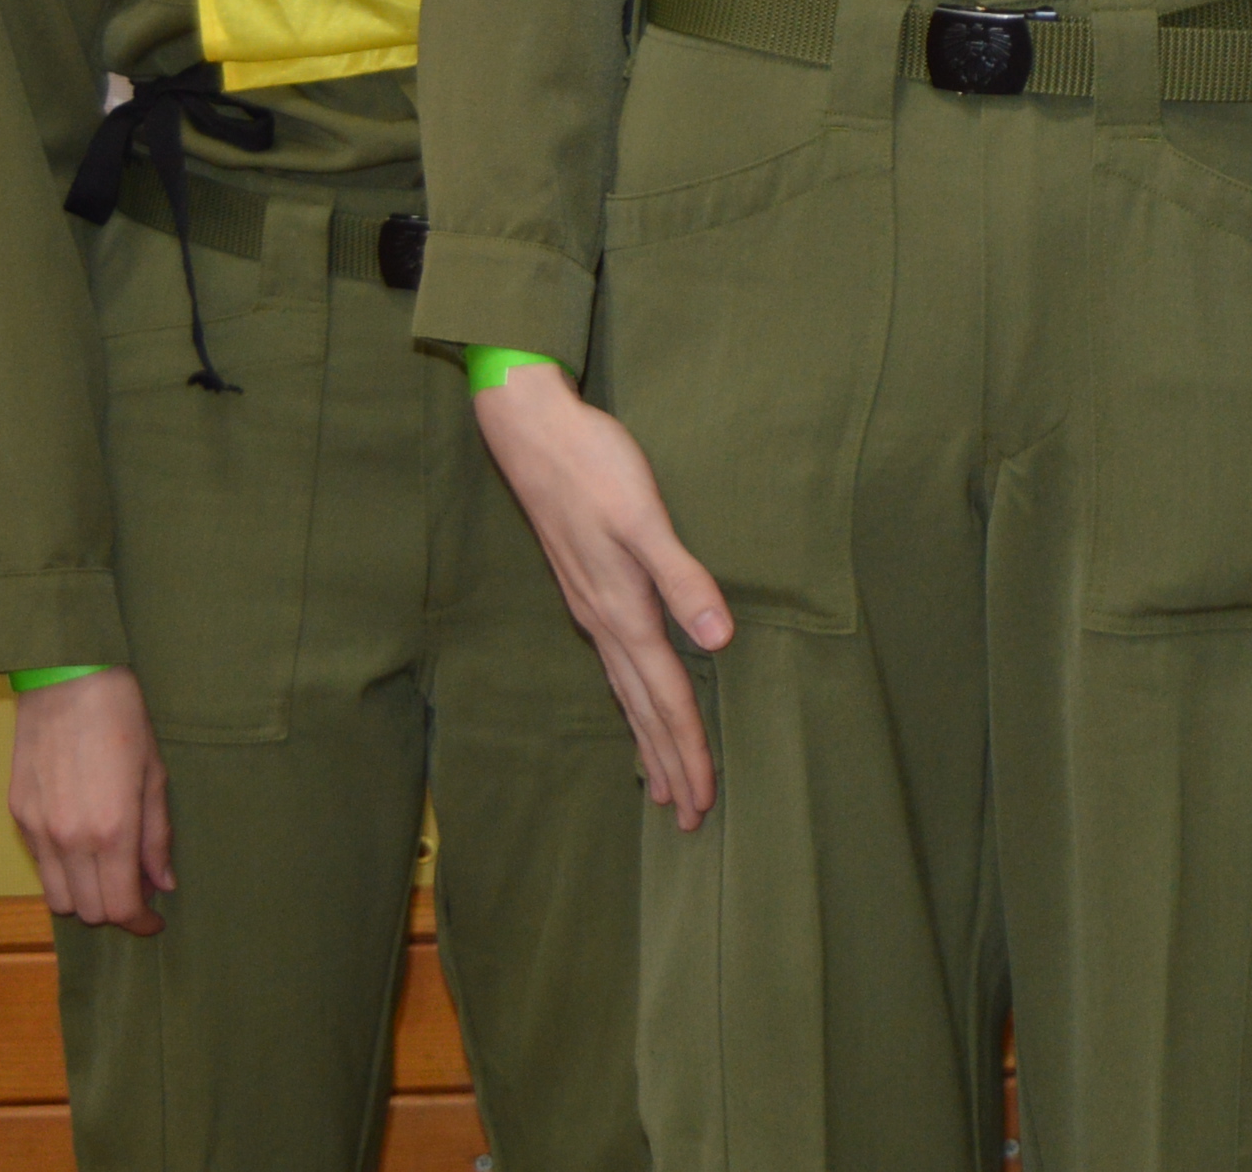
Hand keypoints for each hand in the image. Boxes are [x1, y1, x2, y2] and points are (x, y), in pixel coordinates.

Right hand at [9, 668, 171, 932]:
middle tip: (138, 891)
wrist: (67, 681)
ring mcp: (38, 831)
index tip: (156, 921)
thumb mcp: (155, 777)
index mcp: (111, 832)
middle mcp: (69, 840)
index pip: (121, 906)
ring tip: (108, 873)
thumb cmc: (124, 722)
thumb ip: (157, 837)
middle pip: (89, 911)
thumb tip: (163, 883)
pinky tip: (82, 849)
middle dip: (116, 910)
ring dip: (86, 898)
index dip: (141, 923)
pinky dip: (63, 873)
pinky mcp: (17, 816)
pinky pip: (40, 867)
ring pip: (58, 898)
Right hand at [474, 359, 731, 827]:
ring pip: (626, 693)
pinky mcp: (587, 591)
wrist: (532, 432)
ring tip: (662, 784)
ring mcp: (591, 609)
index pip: (666, 698)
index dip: (688, 750)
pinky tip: (636, 700)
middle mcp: (604, 623)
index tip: (703, 802)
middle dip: (668, 764)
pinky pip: (615, 666)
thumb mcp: (644, 518)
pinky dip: (631, 698)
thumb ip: (683, 578)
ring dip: (648, 739)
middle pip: (644, 709)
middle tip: (689, 819)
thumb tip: (719, 641)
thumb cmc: (594, 467)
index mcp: (622, 613)